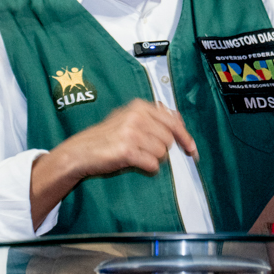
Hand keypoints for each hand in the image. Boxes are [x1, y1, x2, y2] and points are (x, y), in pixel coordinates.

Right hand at [31, 100, 197, 228]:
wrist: (81, 152)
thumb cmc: (106, 137)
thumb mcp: (128, 117)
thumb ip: (152, 117)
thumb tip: (179, 123)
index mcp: (140, 106)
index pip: (174, 120)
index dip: (185, 136)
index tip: (192, 148)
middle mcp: (137, 116)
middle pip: (169, 139)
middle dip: (162, 149)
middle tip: (146, 151)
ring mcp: (132, 133)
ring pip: (162, 153)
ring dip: (153, 158)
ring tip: (137, 155)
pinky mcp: (127, 150)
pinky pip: (152, 164)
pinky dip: (148, 167)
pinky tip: (135, 163)